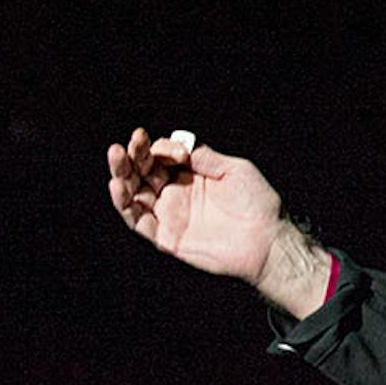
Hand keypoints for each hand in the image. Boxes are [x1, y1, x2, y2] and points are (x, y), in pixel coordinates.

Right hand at [106, 128, 332, 315]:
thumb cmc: (258, 204)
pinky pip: (138, 222)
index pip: (160, 158)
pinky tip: (118, 187)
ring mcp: (169, 216)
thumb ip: (204, 157)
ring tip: (116, 158)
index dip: (157, 148)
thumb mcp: (235, 169)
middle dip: (131, 157)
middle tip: (124, 145)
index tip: (167, 146)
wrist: (269, 239)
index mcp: (190, 177)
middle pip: (141, 174)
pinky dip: (124, 205)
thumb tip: (180, 144)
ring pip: (133, 195)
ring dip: (121, 176)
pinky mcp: (166, 238)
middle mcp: (175, 195)